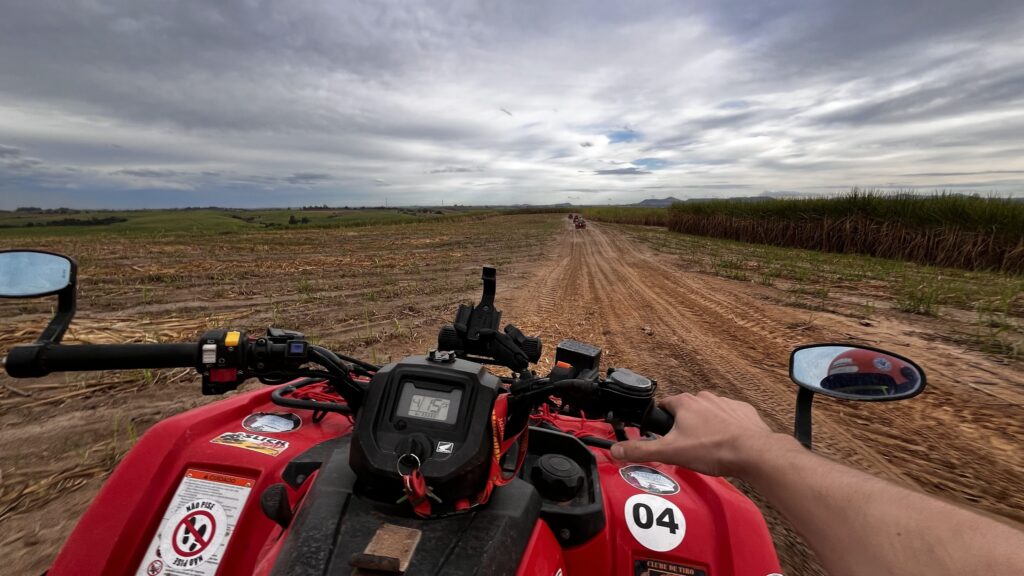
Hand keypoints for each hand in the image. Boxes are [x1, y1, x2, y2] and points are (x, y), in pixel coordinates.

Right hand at [612, 391, 792, 476]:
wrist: (754, 452)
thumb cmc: (713, 449)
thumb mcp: (670, 452)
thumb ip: (641, 450)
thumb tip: (616, 449)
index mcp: (685, 403)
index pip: (664, 406)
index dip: (660, 422)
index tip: (662, 435)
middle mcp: (705, 398)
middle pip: (686, 410)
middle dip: (683, 427)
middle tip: (684, 448)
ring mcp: (726, 403)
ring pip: (708, 414)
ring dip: (705, 427)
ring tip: (707, 450)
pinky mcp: (744, 413)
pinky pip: (730, 419)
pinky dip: (727, 430)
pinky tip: (727, 446)